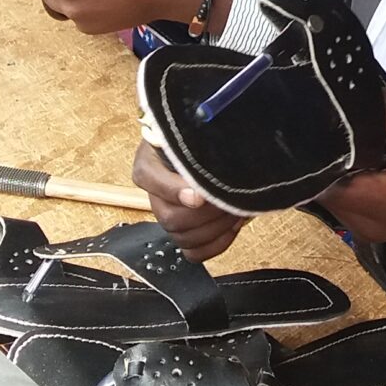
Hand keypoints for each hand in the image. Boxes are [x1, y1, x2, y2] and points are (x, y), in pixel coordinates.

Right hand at [133, 141, 249, 260]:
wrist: (203, 148)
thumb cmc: (198, 136)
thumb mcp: (193, 132)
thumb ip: (198, 143)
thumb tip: (216, 161)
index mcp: (149, 164)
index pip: (149, 179)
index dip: (174, 191)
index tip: (199, 197)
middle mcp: (154, 195)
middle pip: (170, 218)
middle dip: (206, 214)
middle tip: (231, 201)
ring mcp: (168, 217)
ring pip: (182, 237)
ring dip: (215, 228)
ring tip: (236, 211)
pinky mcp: (183, 233)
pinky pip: (193, 253)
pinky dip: (215, 245)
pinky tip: (232, 227)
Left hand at [315, 90, 385, 244]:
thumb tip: (348, 93)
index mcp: (376, 205)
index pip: (321, 175)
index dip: (318, 145)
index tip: (321, 116)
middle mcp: (359, 223)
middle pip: (319, 182)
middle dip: (326, 150)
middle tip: (335, 117)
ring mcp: (359, 227)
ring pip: (327, 187)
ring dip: (336, 161)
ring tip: (348, 134)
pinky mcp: (363, 221)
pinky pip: (340, 192)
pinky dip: (346, 171)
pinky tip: (359, 153)